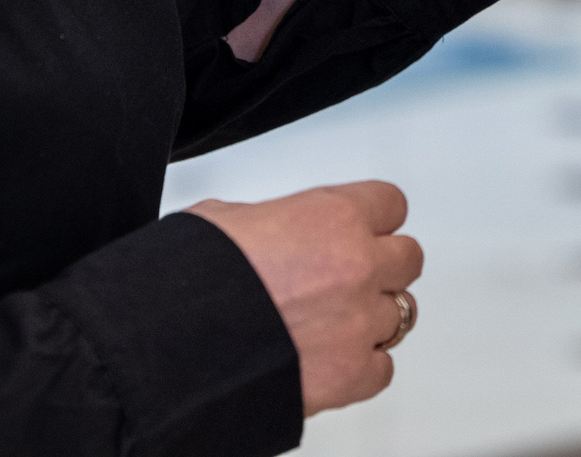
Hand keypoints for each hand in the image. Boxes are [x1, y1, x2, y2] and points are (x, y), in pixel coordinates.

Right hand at [189, 182, 421, 414]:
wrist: (172, 344)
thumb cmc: (192, 280)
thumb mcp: (228, 219)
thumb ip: (273, 221)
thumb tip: (267, 231)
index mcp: (334, 216)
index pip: (391, 204)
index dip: (372, 219)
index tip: (363, 229)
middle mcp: (358, 266)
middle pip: (408, 258)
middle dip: (382, 266)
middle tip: (350, 276)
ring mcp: (359, 323)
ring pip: (401, 314)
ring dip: (372, 317)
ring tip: (334, 323)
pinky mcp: (350, 376)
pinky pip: (383, 369)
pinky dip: (363, 368)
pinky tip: (334, 360)